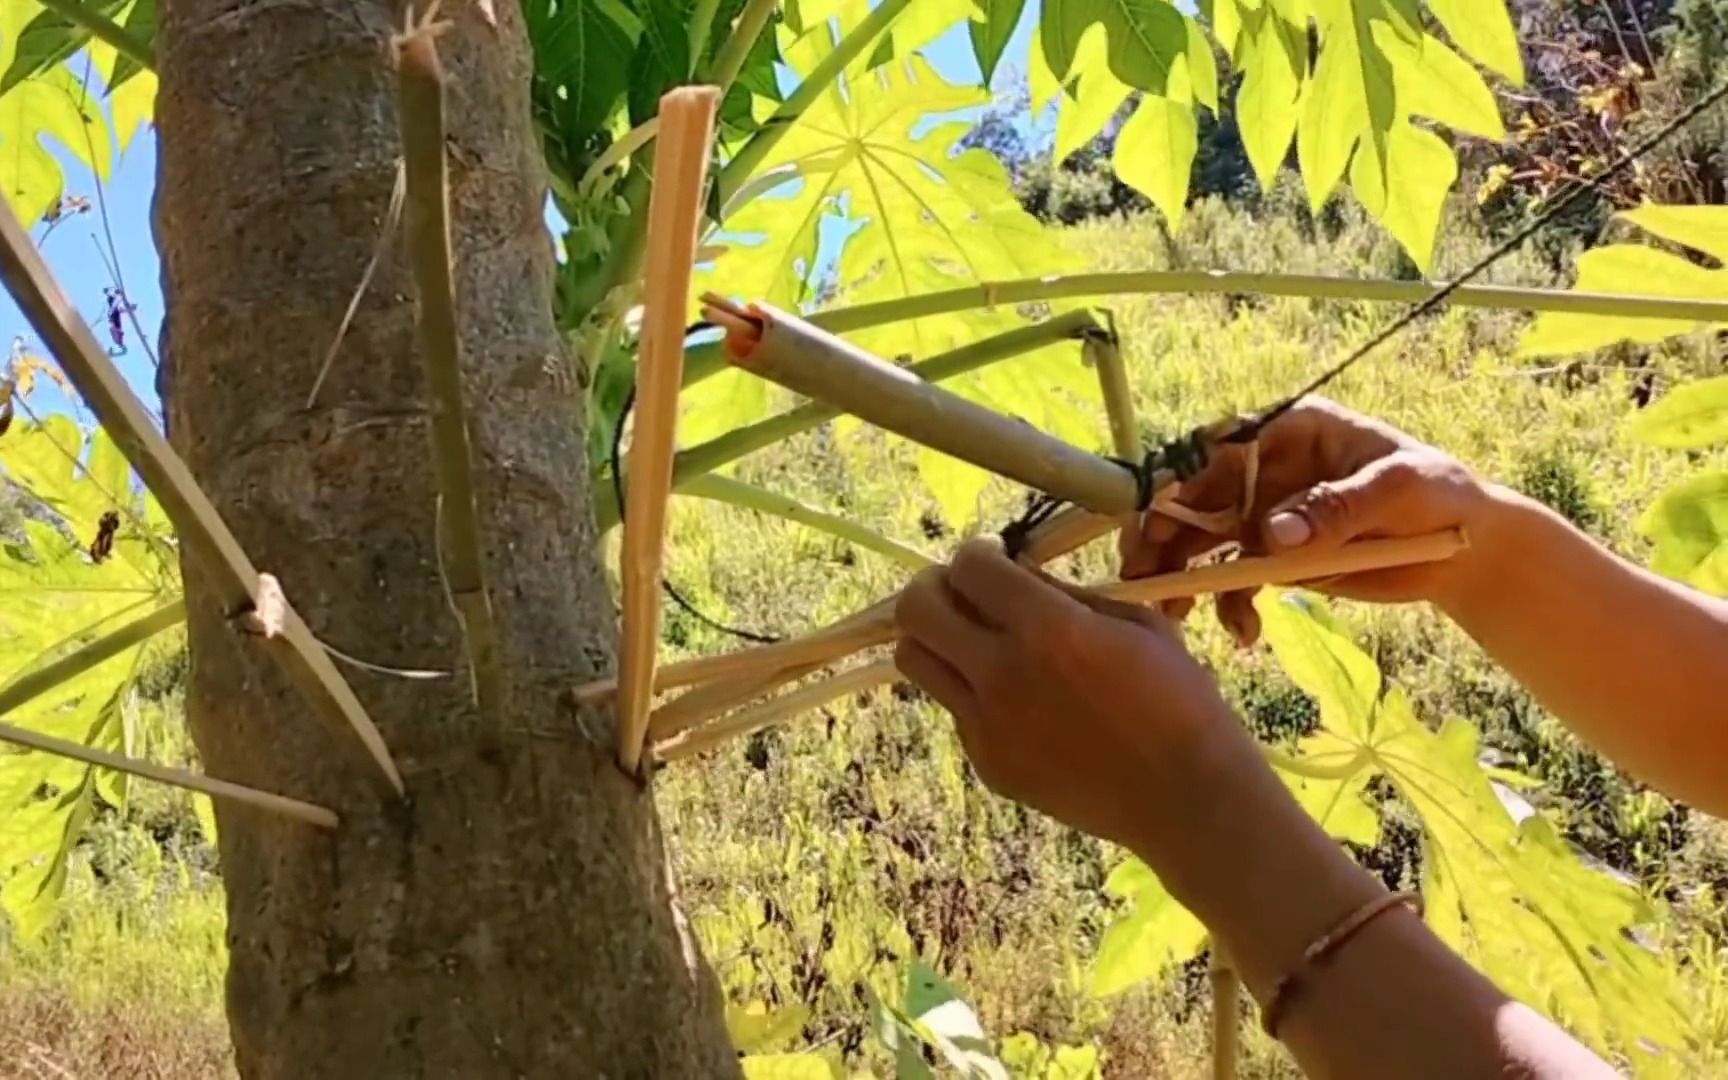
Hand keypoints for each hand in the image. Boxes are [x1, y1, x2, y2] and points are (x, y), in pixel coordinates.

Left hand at [893, 538, 1269, 857]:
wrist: (1187, 797)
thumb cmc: (1180, 700)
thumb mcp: (1135, 623)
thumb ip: (1066, 595)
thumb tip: (1018, 576)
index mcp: (1047, 629)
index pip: (968, 567)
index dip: (977, 552)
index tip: (995, 558)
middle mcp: (1002, 675)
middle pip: (915, 610)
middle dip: (935, 587)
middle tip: (967, 593)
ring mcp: (987, 726)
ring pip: (916, 662)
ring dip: (939, 639)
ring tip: (978, 642)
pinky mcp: (988, 764)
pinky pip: (956, 710)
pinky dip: (975, 692)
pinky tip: (1023, 701)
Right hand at [1124, 397, 1497, 645]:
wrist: (1468, 551)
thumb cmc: (1441, 497)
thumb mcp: (1396, 491)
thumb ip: (1333, 508)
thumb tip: (1271, 535)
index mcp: (1291, 431)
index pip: (1219, 448)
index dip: (1179, 481)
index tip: (1156, 518)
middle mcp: (1268, 469)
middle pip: (1196, 498)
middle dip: (1163, 537)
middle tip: (1139, 576)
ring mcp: (1268, 514)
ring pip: (1204, 543)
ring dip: (1182, 578)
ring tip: (1172, 615)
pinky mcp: (1276, 557)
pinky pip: (1236, 580)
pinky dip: (1231, 608)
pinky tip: (1243, 632)